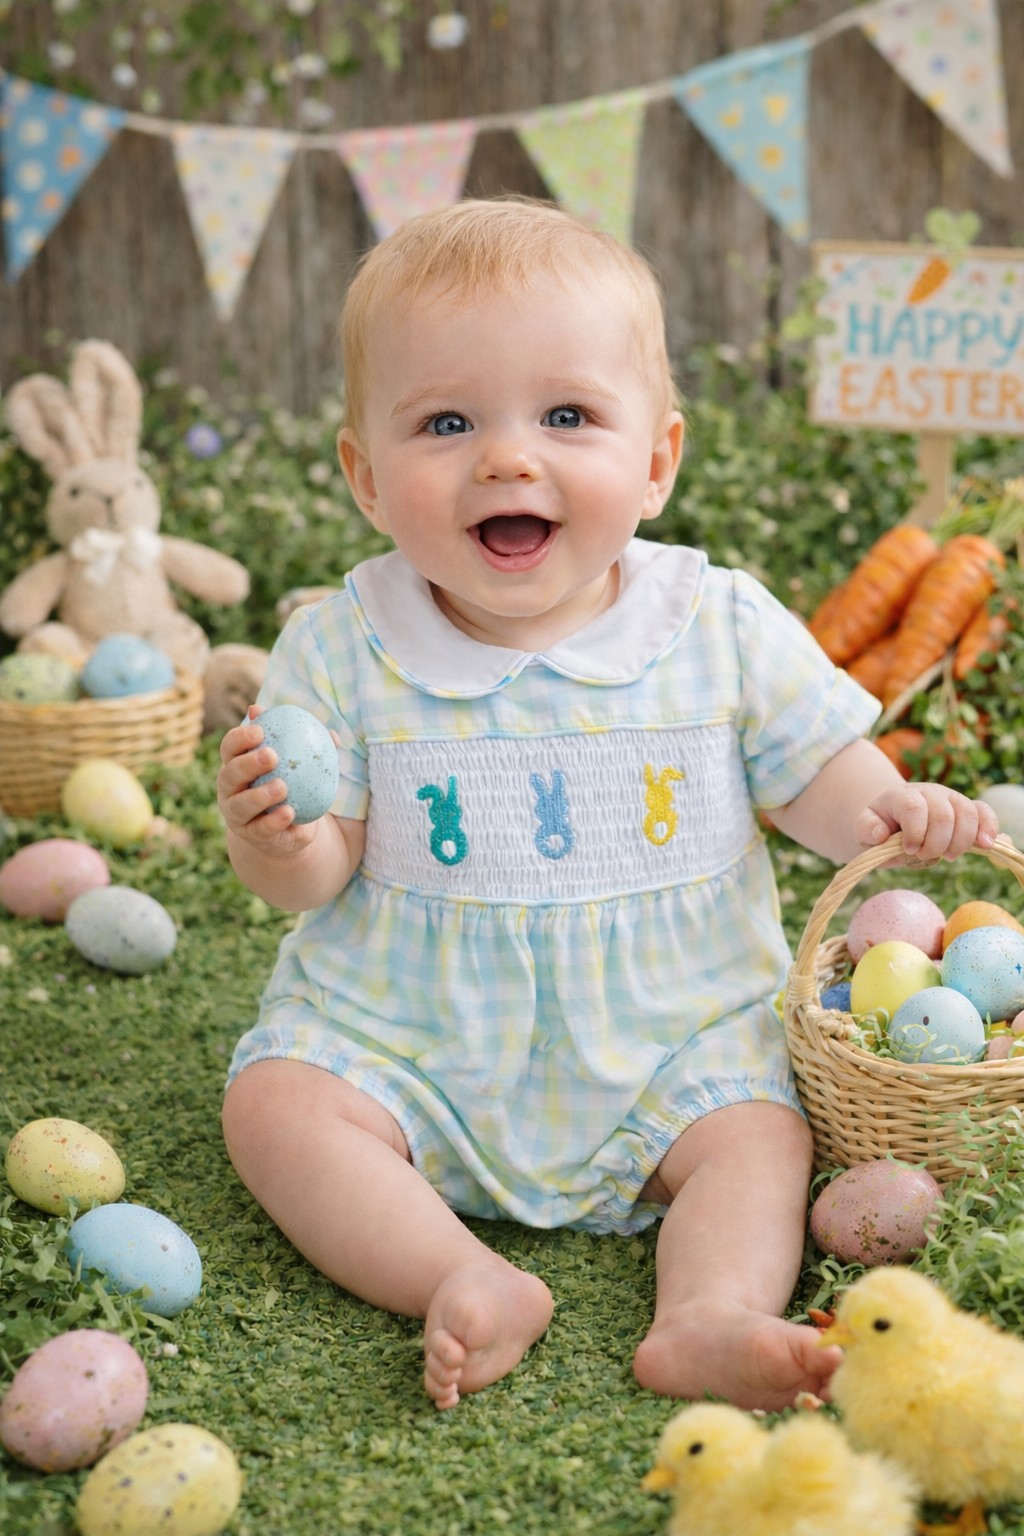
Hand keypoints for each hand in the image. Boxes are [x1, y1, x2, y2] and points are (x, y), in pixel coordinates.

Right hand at [217, 703, 337, 858]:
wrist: (289, 827)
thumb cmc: (292, 786)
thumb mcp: (301, 767)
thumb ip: (311, 749)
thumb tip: (333, 734)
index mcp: (237, 764)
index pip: (230, 746)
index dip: (240, 737)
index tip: (260, 731)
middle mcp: (230, 789)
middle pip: (230, 773)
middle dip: (248, 764)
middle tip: (272, 756)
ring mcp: (236, 814)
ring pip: (241, 804)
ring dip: (259, 795)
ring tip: (281, 787)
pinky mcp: (250, 835)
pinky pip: (260, 828)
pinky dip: (274, 821)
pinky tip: (290, 812)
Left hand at [855, 782, 998, 863]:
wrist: (896, 818)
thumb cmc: (882, 826)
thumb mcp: (864, 828)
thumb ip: (866, 829)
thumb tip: (880, 834)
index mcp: (902, 796)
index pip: (914, 808)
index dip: (915, 832)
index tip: (909, 850)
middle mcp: (930, 793)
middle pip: (943, 814)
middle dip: (936, 843)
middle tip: (925, 856)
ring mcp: (951, 799)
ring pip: (967, 813)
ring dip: (961, 840)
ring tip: (948, 856)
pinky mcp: (967, 809)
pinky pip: (984, 812)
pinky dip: (988, 828)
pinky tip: (986, 845)